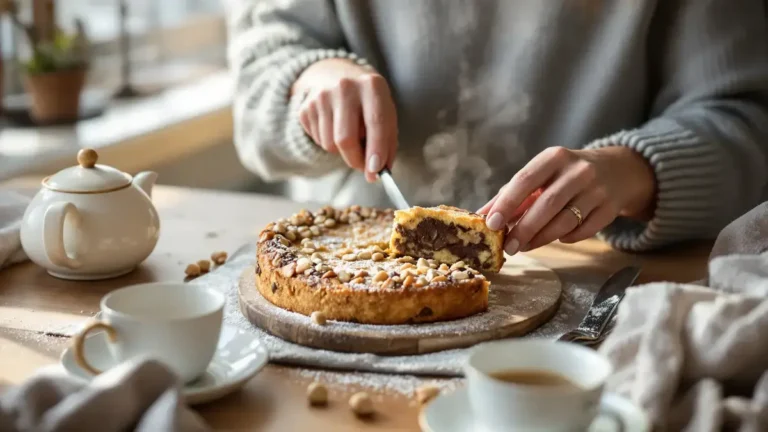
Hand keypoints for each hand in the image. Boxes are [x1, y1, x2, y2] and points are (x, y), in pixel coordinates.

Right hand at [292, 59, 397, 181]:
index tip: (376, 171)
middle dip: (356, 160)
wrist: (336, 77)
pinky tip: (334, 128)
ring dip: (342, 152)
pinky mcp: (305, 107)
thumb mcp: (386, 114)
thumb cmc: (369, 104)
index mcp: (372, 85)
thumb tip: (375, 174)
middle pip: (346, 138)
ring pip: (330, 144)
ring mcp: (321, 96)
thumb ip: (387, 144)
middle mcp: (345, 86)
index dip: (376, 149)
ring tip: (350, 136)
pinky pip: (318, 141)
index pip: (375, 122)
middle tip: (364, 167)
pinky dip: (329, 143)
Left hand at [478, 146, 655, 253]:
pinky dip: (565, 238)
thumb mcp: (542, 174)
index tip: (491, 223)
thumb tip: (481, 216)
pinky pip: (582, 231)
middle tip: (507, 247)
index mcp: (555, 157)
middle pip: (546, 205)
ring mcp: (597, 190)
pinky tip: (556, 237)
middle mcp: (578, 171)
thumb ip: (512, 193)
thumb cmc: (567, 174)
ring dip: (540, 238)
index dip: (506, 203)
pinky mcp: (610, 209)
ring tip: (524, 246)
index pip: (525, 179)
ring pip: (564, 222)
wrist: (618, 171)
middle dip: (523, 229)